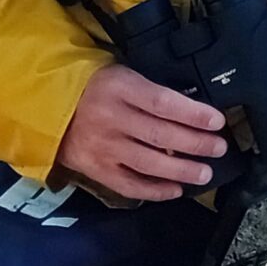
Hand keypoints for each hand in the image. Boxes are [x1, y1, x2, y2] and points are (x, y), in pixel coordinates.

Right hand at [55, 65, 230, 201]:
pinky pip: (129, 185)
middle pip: (160, 134)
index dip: (193, 113)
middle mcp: (111, 119)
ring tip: (204, 172)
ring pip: (148, 162)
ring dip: (181, 170)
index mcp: (120, 88)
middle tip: (219, 148)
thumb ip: (150, 92)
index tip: (217, 121)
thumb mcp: (121, 75)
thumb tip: (191, 113)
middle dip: (195, 143)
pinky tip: (175, 190)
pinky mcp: (95, 169)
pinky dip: (155, 190)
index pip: (163, 103)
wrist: (47, 106)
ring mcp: (103, 147)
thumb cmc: (95, 87)